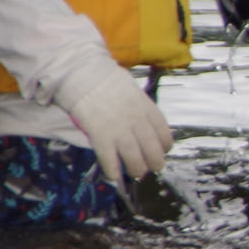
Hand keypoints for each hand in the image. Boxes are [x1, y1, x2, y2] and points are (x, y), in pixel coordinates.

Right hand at [55, 62, 171, 187]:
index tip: (161, 151)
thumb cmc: (106, 79)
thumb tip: (143, 125)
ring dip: (137, 171)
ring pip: (136, 161)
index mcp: (148, 109)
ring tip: (135, 173)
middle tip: (149, 167)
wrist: (83, 72)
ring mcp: (120, 130)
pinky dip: (113, 171)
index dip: (164, 148)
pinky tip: (114, 176)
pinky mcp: (100, 136)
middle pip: (154, 153)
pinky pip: (110, 160)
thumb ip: (141, 108)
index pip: (165, 136)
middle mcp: (138, 122)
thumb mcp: (133, 91)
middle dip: (154, 164)